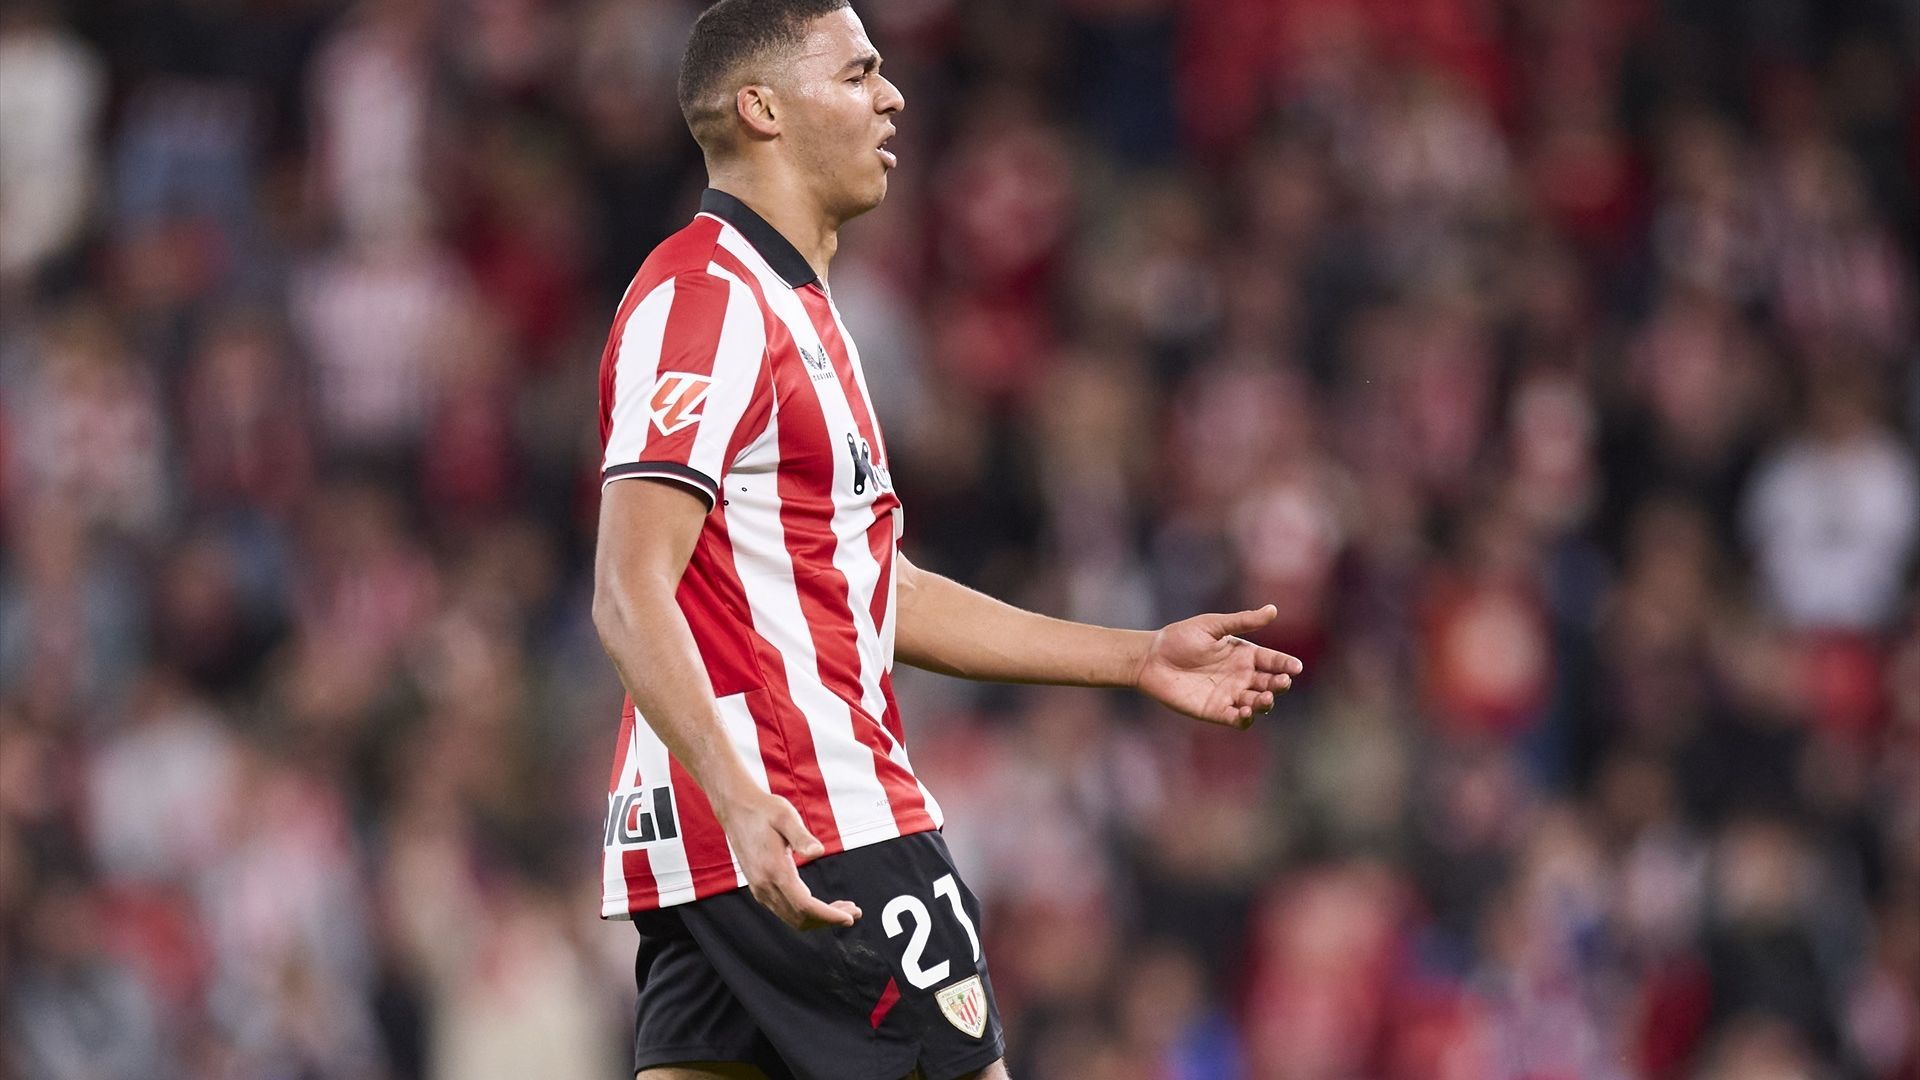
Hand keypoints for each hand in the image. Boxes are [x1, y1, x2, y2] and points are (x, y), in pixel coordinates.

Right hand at [712, 788, 861, 930]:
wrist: (736, 809)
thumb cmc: (763, 810)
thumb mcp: (785, 816)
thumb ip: (801, 836)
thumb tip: (818, 851)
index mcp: (774, 870)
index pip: (805, 906)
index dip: (829, 916)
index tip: (849, 918)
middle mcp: (764, 885)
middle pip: (800, 918)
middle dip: (829, 920)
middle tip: (854, 913)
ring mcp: (760, 888)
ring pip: (792, 918)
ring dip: (819, 919)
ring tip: (843, 909)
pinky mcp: (760, 887)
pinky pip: (785, 911)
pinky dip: (806, 913)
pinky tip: (821, 904)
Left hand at [1134, 605, 1302, 727]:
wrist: (1151, 659)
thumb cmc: (1180, 638)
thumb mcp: (1212, 625)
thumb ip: (1242, 621)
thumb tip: (1273, 609)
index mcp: (1244, 655)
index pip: (1273, 661)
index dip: (1286, 664)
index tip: (1295, 667)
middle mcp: (1241, 676)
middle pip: (1269, 684)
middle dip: (1279, 684)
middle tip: (1282, 681)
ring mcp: (1230, 695)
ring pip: (1257, 703)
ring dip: (1265, 702)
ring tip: (1265, 697)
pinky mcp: (1215, 711)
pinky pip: (1237, 719)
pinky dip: (1245, 719)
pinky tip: (1245, 712)